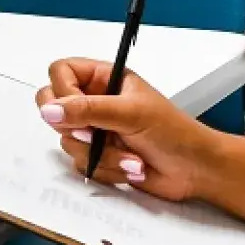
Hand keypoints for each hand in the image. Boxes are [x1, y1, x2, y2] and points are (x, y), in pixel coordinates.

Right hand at [36, 57, 216, 201]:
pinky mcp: (99, 156)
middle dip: (75, 129)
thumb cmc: (175, 133)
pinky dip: (107, 168)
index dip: (62, 92)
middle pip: (53, 107)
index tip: (76, 111)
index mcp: (105, 79)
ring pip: (67, 140)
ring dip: (101, 154)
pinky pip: (80, 163)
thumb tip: (48, 109)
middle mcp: (96, 101)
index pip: (61, 72)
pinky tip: (132, 167)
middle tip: (94, 135)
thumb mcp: (131, 113)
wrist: (196, 171)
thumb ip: (87, 109)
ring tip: (132, 156)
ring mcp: (96, 130)